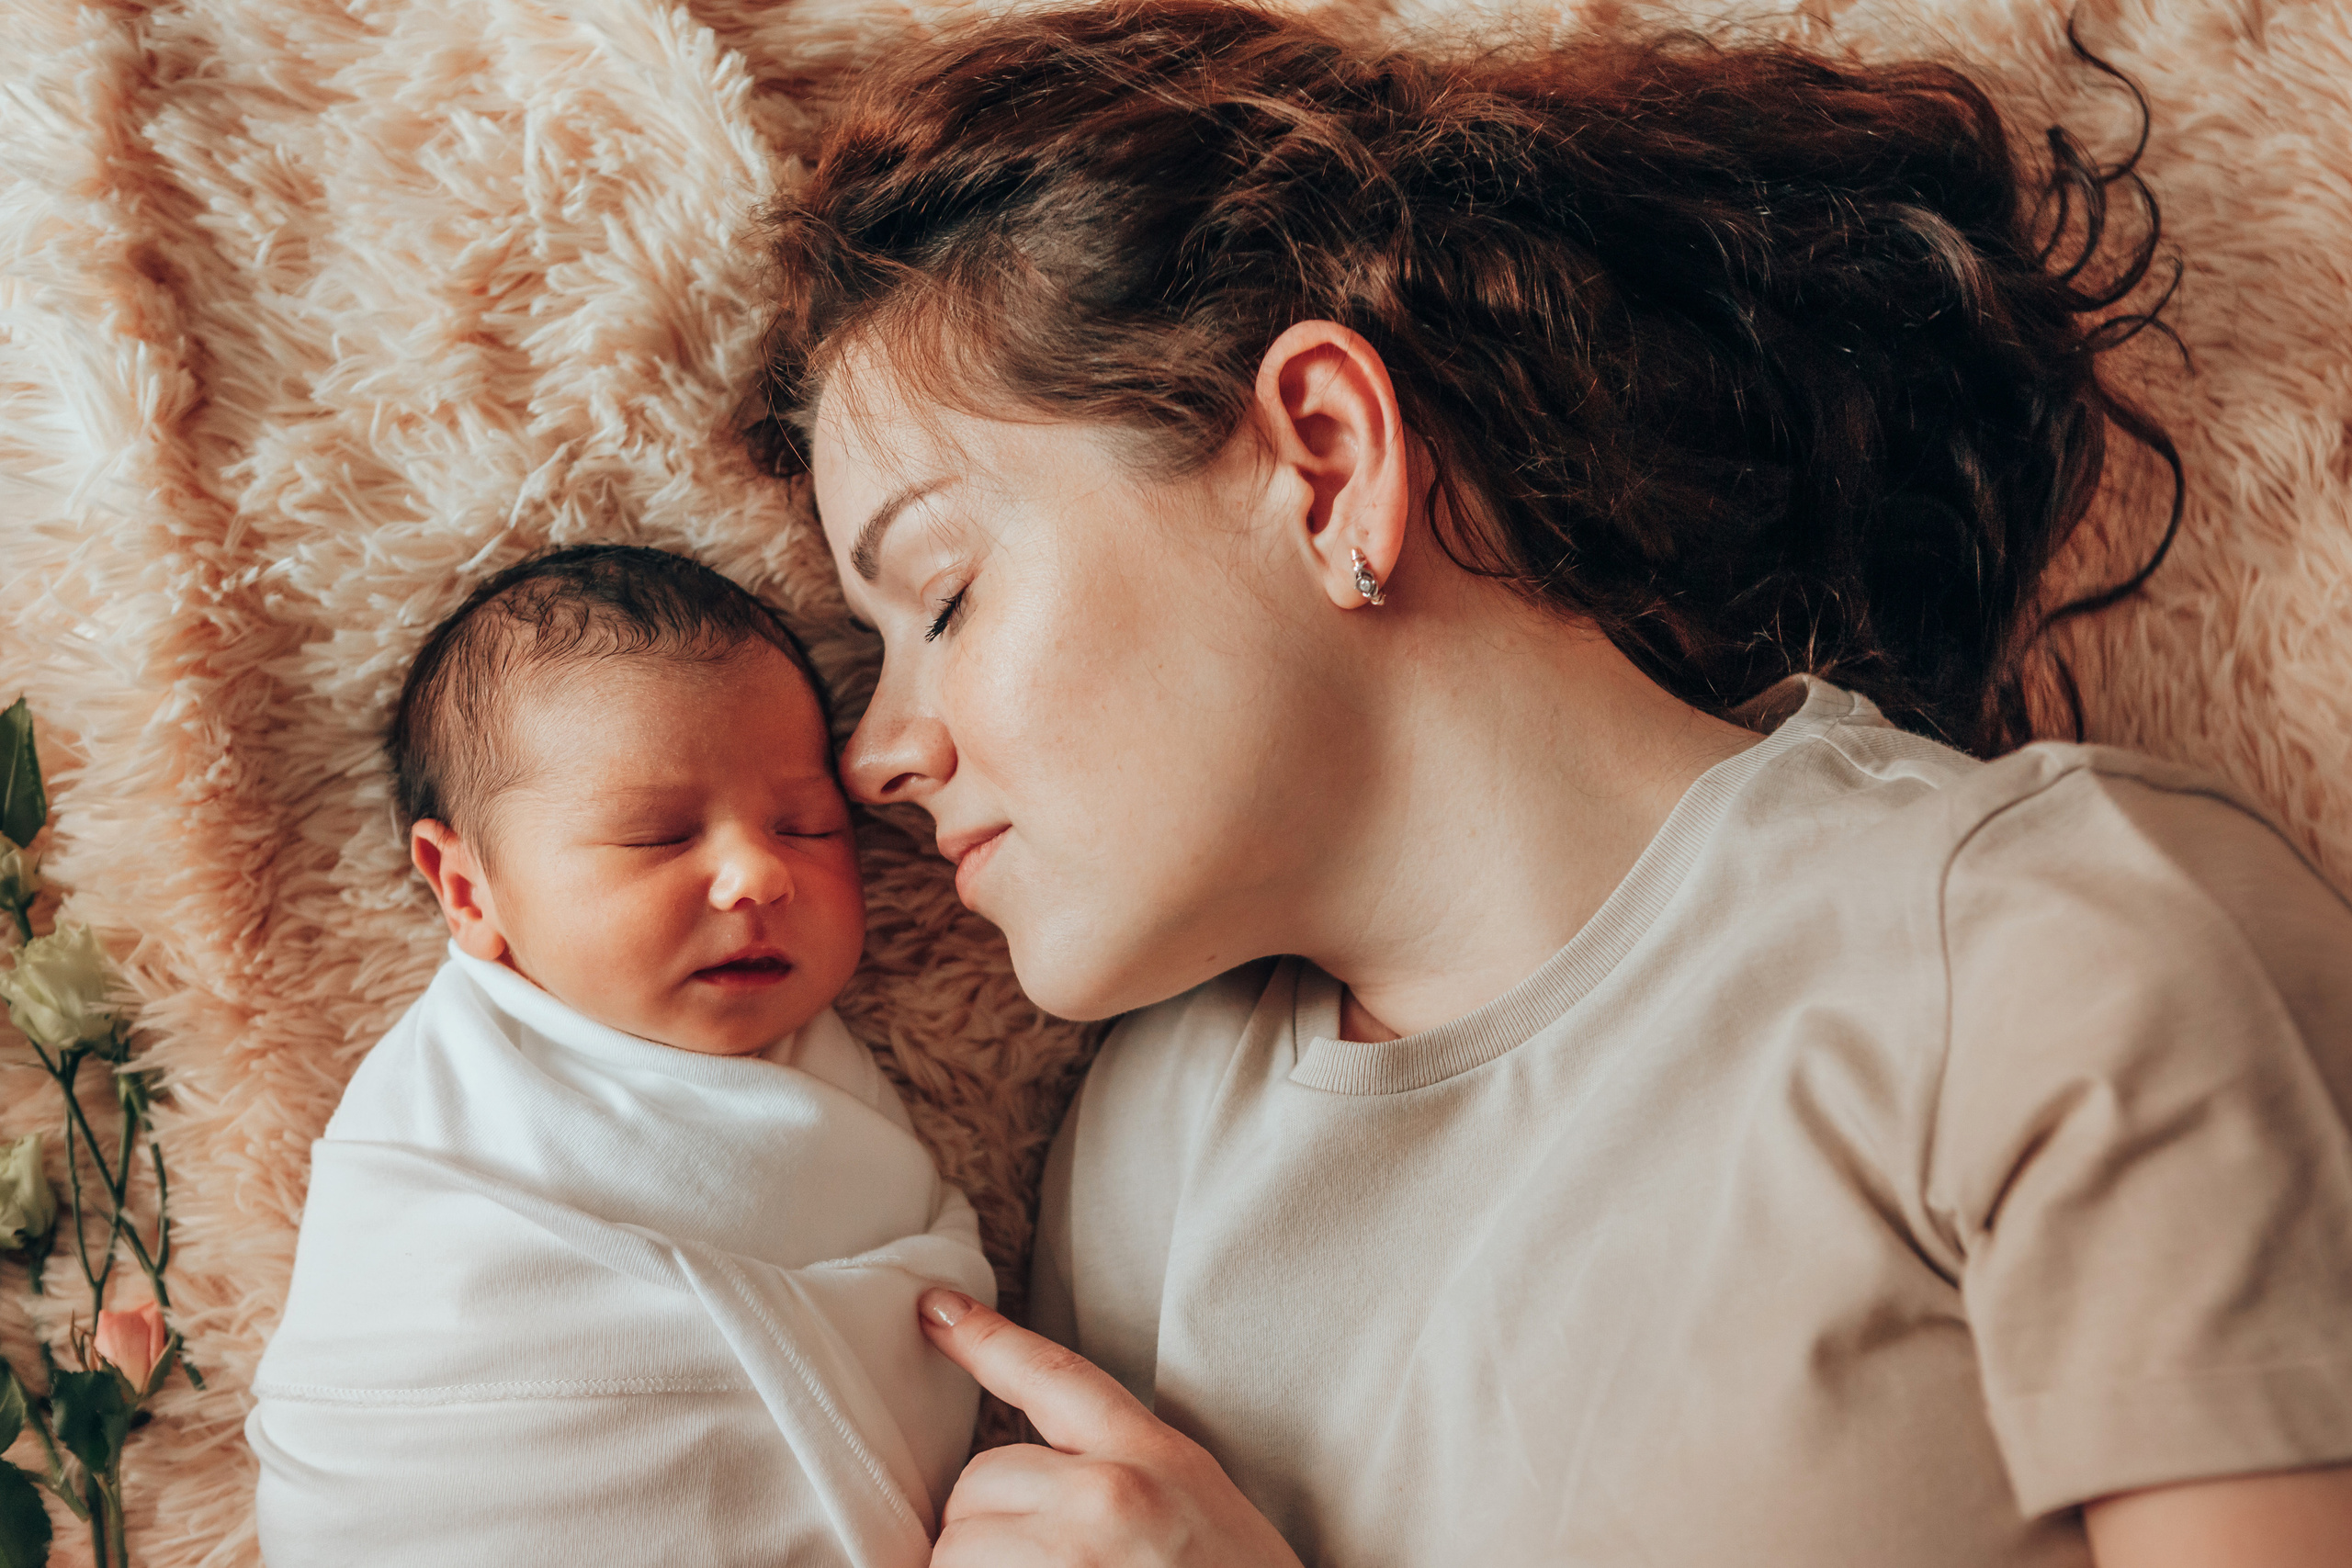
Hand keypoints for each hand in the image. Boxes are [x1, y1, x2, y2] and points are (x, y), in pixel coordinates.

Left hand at [918, 1289, 1307, 1567]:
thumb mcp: (1199, 1507)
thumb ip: (1122, 1476)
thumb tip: (1030, 1485)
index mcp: (1154, 1459)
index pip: (1054, 1375)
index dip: (986, 1339)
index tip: (934, 1310)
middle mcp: (1106, 1499)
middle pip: (977, 1483)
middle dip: (986, 1529)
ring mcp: (1068, 1560)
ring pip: (955, 1550)